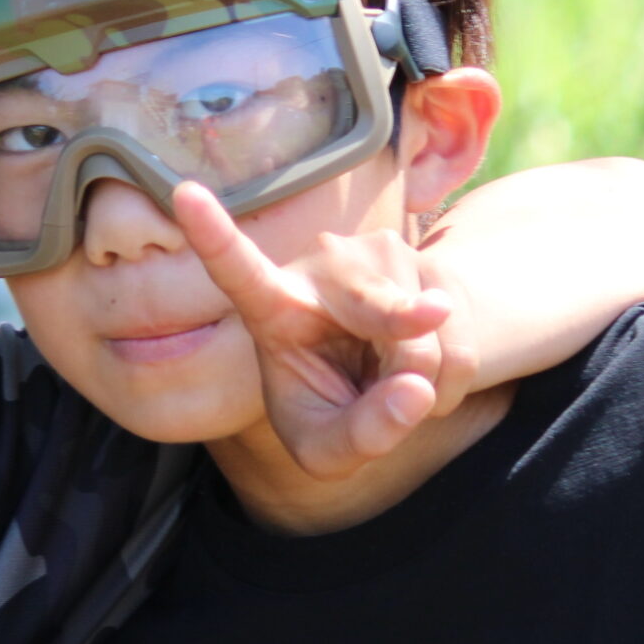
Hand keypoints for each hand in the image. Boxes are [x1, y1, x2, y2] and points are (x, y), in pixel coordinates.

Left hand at [175, 181, 462, 479]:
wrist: (391, 376)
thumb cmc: (332, 405)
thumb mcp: (326, 450)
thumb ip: (358, 436)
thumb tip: (414, 389)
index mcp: (272, 305)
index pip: (238, 269)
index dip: (212, 235)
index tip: (182, 193)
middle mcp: (323, 265)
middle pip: (378, 313)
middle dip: (403, 368)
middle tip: (395, 395)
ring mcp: (381, 256)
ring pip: (427, 336)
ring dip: (427, 385)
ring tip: (393, 381)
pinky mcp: (431, 264)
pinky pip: (460, 341)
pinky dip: (452, 381)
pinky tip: (424, 371)